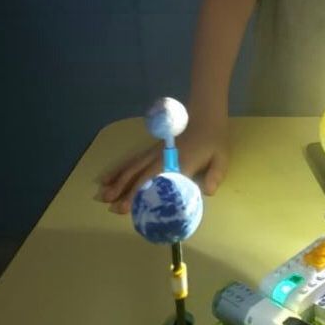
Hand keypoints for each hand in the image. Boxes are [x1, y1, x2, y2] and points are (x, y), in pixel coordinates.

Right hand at [95, 118, 230, 213]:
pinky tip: (105, 179)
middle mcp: (163, 158)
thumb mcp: (221, 158)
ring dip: (117, 183)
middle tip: (113, 209)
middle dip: (126, 193)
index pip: (159, 181)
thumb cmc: (214, 139)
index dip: (146, 194)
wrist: (204, 114)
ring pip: (132, 168)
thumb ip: (214, 175)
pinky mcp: (150, 150)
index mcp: (181, 162)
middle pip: (141, 176)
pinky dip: (118, 170)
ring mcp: (154, 153)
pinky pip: (132, 161)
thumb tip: (207, 192)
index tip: (132, 207)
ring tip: (102, 197)